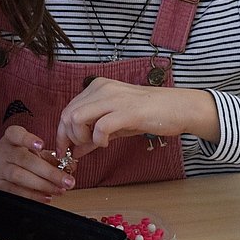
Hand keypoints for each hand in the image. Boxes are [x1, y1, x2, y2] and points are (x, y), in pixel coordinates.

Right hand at [0, 124, 73, 201]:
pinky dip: (33, 195)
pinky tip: (47, 196)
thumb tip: (71, 167)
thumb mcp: (35, 151)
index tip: (42, 145)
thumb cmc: (22, 156)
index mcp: (11, 138)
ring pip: (19, 176)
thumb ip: (52, 157)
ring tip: (59, 189)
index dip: (27, 139)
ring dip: (43, 185)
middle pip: (24, 160)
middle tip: (66, 180)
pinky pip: (16, 191)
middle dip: (48, 172)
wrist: (2, 166)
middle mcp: (3, 152)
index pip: (16, 134)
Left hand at [57, 77, 205, 157]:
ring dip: (80, 137)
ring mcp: (114, 98)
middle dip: (68, 137)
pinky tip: (107, 143)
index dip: (61, 132)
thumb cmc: (148, 114)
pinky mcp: (127, 111)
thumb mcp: (115, 124)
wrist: (178, 108)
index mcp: (97, 88)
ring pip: (77, 117)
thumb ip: (93, 135)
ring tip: (95, 144)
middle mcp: (102, 89)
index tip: (63, 149)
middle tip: (79, 150)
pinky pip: (100, 127)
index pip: (67, 109)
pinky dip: (98, 140)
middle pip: (67, 114)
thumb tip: (74, 150)